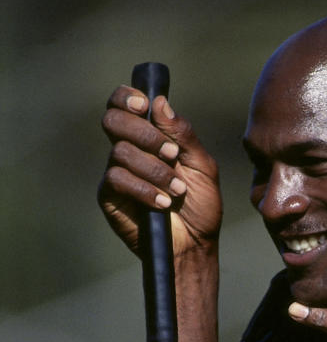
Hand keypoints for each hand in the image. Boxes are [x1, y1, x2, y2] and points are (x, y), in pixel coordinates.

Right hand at [98, 86, 221, 256]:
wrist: (195, 244)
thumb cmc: (201, 205)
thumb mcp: (202, 167)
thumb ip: (183, 135)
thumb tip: (160, 102)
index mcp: (150, 137)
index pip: (125, 105)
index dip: (127, 97)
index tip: (144, 104)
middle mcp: (129, 150)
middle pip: (113, 120)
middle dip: (143, 133)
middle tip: (170, 152)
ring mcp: (117, 172)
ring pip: (120, 152)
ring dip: (153, 169)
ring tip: (176, 190)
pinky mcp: (109, 196)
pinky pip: (116, 179)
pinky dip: (143, 189)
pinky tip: (162, 203)